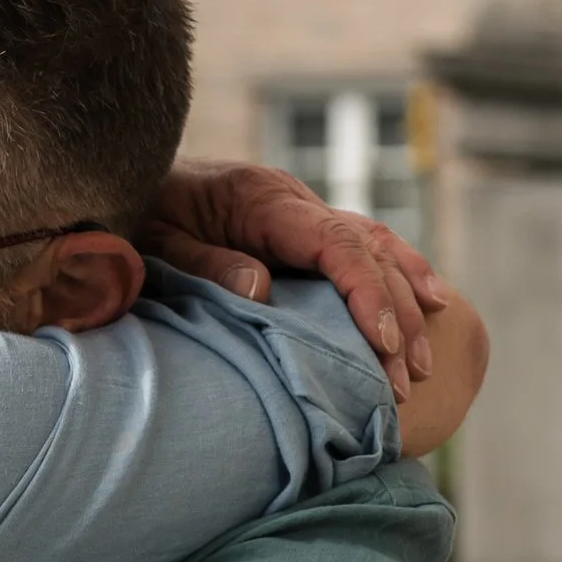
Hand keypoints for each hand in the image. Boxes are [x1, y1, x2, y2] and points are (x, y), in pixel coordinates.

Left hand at [143, 159, 446, 398]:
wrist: (128, 180)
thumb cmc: (139, 214)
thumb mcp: (157, 241)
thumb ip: (205, 263)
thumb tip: (260, 289)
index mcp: (261, 198)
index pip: (335, 242)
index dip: (366, 292)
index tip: (382, 343)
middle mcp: (293, 199)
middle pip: (367, 252)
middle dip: (396, 317)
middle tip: (406, 381)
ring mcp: (303, 211)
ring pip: (377, 249)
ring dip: (407, 305)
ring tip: (423, 365)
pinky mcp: (303, 228)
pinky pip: (366, 246)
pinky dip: (402, 272)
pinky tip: (433, 302)